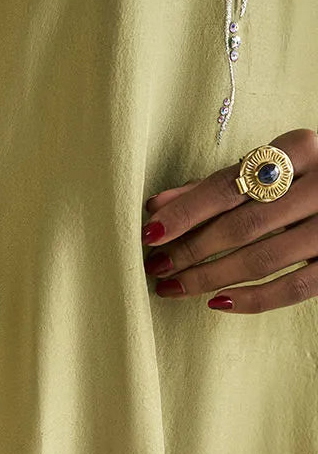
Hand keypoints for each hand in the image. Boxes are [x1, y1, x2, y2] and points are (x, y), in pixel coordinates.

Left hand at [142, 127, 317, 312]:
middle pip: (243, 225)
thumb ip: (214, 186)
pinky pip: (293, 288)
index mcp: (300, 150)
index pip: (228, 184)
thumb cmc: (302, 180)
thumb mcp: (265, 170)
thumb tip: (158, 207)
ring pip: (263, 258)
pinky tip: (217, 303)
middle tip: (156, 267)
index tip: (151, 234)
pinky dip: (252, 299)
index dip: (186, 212)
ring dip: (210, 277)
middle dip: (191, 250)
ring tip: (173, 287)